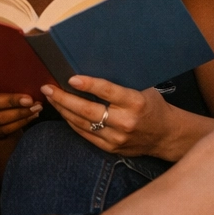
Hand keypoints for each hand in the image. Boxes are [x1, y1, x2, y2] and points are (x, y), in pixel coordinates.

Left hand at [45, 75, 171, 157]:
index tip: (71, 79)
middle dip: (64, 99)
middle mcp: (126, 122)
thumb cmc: (152, 105)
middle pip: (88, 111)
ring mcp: (117, 138)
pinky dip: (72, 123)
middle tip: (48, 88)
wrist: (165, 135)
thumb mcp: (143, 89)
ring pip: (83, 124)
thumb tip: (91, 66)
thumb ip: (121, 83)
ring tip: (50, 98)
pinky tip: (63, 112)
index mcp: (136, 102)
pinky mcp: (111, 148)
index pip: (108, 92)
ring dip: (63, 110)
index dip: (88, 85)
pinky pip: (85, 135)